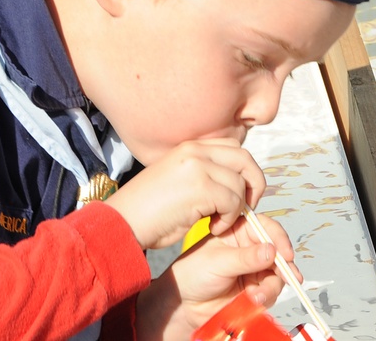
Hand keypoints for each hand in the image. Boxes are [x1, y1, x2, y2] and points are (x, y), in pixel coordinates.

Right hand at [105, 138, 266, 249]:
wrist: (121, 224)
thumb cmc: (148, 212)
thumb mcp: (177, 181)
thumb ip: (202, 172)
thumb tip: (233, 179)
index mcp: (189, 147)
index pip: (233, 146)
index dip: (244, 169)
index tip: (241, 192)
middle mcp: (195, 151)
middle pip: (244, 159)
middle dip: (254, 184)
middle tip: (247, 208)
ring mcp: (198, 167)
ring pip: (239, 184)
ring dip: (236, 209)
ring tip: (219, 223)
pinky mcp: (200, 187)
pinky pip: (232, 202)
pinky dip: (229, 219)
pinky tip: (213, 228)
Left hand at [135, 213, 297, 340]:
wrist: (184, 305)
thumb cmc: (192, 275)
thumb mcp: (217, 262)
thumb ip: (245, 258)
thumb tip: (271, 251)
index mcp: (239, 231)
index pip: (266, 228)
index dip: (279, 239)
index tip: (285, 253)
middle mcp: (251, 248)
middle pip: (278, 251)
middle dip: (283, 265)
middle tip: (286, 275)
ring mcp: (255, 269)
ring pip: (278, 273)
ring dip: (273, 285)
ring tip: (257, 295)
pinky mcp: (256, 289)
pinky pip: (271, 291)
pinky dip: (267, 297)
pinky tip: (254, 300)